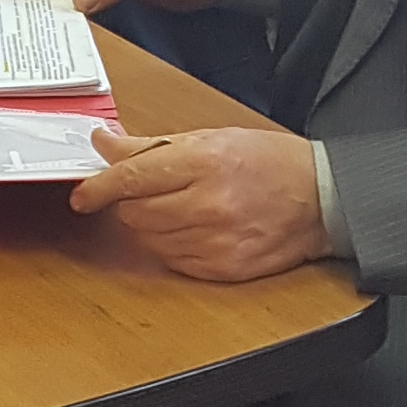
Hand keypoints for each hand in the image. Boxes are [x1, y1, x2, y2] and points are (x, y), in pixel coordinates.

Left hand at [69, 124, 328, 281]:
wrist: (322, 199)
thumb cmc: (270, 162)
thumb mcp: (211, 138)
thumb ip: (152, 145)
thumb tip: (106, 143)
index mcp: (204, 162)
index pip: (132, 178)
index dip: (99, 187)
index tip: (84, 194)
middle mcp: (208, 204)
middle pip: (134, 212)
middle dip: (129, 202)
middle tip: (146, 191)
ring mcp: (215, 240)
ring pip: (149, 239)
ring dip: (149, 224)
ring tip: (178, 207)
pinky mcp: (223, 268)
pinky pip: (172, 260)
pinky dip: (171, 245)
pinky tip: (192, 229)